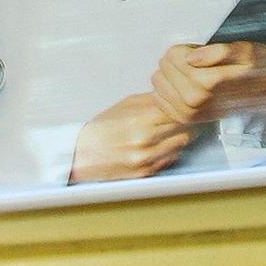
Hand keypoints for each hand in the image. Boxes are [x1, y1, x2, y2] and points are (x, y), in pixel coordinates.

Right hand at [72, 92, 192, 182]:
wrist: (78, 154)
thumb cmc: (101, 129)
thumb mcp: (125, 105)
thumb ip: (152, 99)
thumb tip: (177, 94)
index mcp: (142, 119)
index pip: (181, 109)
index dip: (186, 106)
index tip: (187, 105)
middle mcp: (146, 139)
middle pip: (185, 126)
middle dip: (185, 120)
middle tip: (183, 117)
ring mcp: (146, 158)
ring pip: (181, 143)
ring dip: (179, 136)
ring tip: (170, 132)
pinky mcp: (144, 172)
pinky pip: (171, 158)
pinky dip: (170, 151)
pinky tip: (160, 146)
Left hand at [155, 40, 265, 131]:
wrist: (262, 94)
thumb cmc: (252, 71)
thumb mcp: (245, 52)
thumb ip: (220, 51)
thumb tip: (193, 57)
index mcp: (211, 81)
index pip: (178, 58)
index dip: (181, 50)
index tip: (191, 50)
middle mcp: (198, 99)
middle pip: (165, 69)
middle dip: (172, 59)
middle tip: (185, 57)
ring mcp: (189, 112)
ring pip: (158, 83)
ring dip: (166, 72)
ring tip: (184, 70)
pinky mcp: (183, 118)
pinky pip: (157, 98)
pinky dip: (163, 88)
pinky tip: (178, 84)